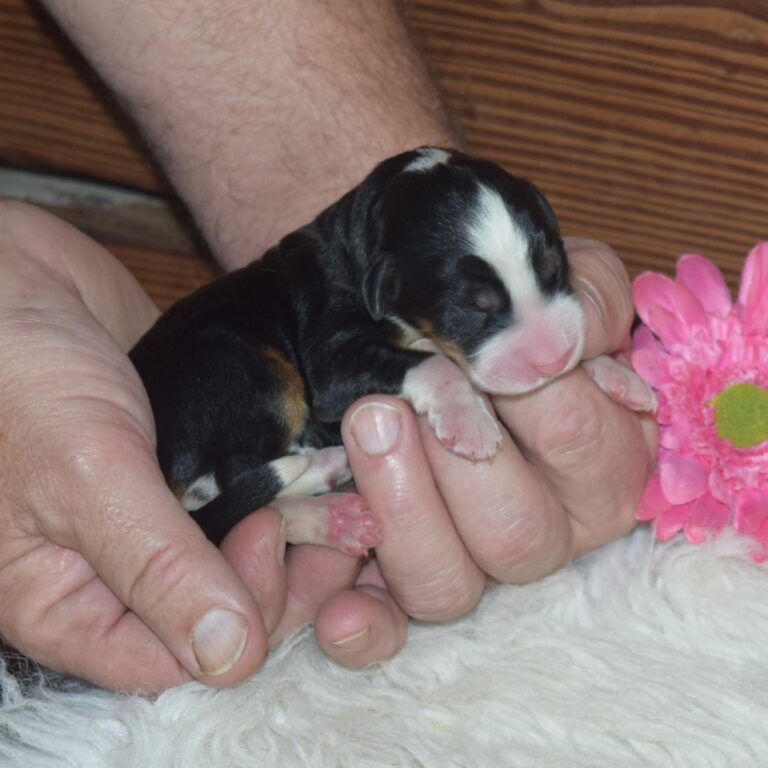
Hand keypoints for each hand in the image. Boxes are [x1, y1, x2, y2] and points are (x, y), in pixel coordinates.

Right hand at [0, 203, 293, 691]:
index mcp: (62, 598)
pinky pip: (244, 491)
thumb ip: (155, 566)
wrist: (16, 275)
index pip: (167, 658)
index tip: (269, 541)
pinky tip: (326, 467)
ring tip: (339, 494)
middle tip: (324, 519)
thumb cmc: (18, 374)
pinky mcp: (188, 458)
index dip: (232, 623)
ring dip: (293, 531)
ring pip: (237, 551)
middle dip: (278, 575)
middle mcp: (112, 564)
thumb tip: (229, 656)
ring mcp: (155, 509)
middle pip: (215, 607)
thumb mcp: (85, 477)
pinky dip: (284, 485)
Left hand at [294, 238, 657, 665]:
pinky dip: (363, 627)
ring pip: (449, 584)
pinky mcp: (399, 579)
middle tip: (409, 391)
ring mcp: (470, 558)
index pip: (587, 441)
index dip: (539, 391)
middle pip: (518, 532)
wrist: (401, 305)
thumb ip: (575, 288)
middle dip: (461, 456)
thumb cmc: (481, 293)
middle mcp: (544, 521)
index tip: (489, 349)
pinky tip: (338, 606)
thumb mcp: (540, 265)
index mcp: (599, 453)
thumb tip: (560, 335)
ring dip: (402, 510)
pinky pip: (390, 628)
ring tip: (368, 425)